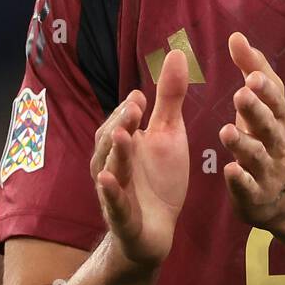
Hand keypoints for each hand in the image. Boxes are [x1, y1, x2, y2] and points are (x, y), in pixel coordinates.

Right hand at [91, 48, 189, 266]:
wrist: (156, 231)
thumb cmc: (158, 178)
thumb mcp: (168, 134)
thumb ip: (170, 97)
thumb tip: (177, 53)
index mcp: (123, 143)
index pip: (122, 122)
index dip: (129, 111)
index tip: (141, 95)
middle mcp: (112, 164)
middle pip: (112, 142)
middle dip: (121, 125)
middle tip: (134, 109)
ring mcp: (114, 192)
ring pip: (110, 170)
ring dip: (115, 154)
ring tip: (123, 136)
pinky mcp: (122, 218)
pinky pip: (114, 205)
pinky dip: (110, 193)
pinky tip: (107, 181)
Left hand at [219, 32, 284, 231]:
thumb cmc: (268, 137)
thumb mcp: (264, 104)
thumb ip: (251, 70)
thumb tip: (236, 36)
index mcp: (278, 119)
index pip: (275, 101)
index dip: (265, 89)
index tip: (252, 74)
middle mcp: (276, 144)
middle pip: (269, 126)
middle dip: (256, 110)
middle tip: (241, 93)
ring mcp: (267, 171)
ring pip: (257, 157)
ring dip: (243, 144)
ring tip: (227, 131)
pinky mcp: (255, 196)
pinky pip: (248, 188)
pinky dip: (240, 180)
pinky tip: (229, 170)